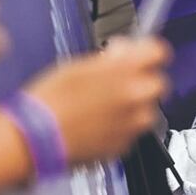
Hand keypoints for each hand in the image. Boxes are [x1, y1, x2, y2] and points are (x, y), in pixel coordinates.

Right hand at [26, 37, 171, 164]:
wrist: (36, 136)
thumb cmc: (50, 99)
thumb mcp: (79, 65)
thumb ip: (109, 59)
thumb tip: (123, 53)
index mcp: (125, 71)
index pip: (159, 52)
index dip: (149, 50)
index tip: (142, 52)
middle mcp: (135, 98)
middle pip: (158, 83)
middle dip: (143, 80)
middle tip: (121, 79)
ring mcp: (132, 125)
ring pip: (147, 110)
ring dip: (134, 105)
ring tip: (106, 105)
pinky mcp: (123, 146)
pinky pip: (132, 131)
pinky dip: (121, 126)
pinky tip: (98, 122)